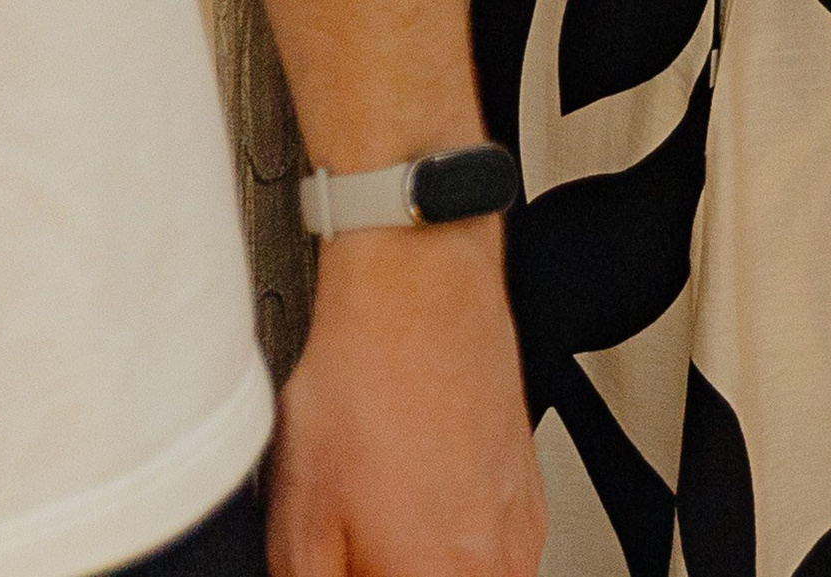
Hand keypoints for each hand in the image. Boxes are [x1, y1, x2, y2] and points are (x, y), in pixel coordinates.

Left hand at [269, 227, 543, 576]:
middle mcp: (499, 563)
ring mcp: (522, 524)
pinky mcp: (530, 485)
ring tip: (378, 520)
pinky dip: (453, 544)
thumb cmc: (369, 381)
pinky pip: (496, 551)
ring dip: (423, 563)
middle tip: (355, 548)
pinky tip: (411, 502)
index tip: (343, 566)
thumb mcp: (300, 524)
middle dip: (392, 568)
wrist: (420, 282)